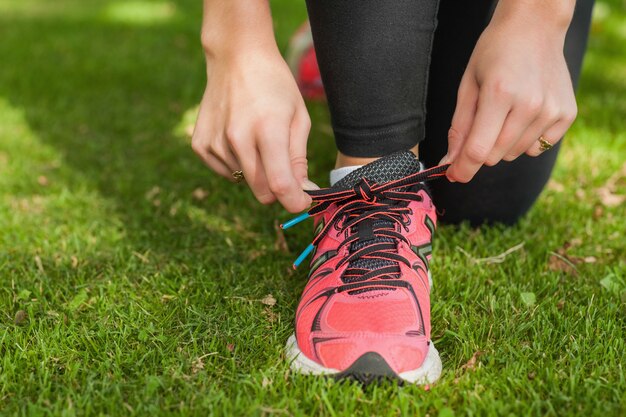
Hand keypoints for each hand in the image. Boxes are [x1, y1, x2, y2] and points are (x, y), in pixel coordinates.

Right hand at [192, 49, 314, 212]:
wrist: (236, 57)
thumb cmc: (275, 86)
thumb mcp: (298, 117)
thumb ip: (299, 159)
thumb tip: (302, 193)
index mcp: (267, 130)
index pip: (279, 185)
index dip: (295, 202)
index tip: (303, 202)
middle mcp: (237, 139)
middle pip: (262, 191)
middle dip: (277, 189)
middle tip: (284, 168)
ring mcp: (215, 142)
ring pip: (243, 181)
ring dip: (255, 170)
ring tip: (257, 136)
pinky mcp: (200, 144)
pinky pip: (225, 172)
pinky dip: (236, 163)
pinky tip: (239, 137)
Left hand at [444, 6, 576, 182]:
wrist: (534, 27)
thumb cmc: (495, 52)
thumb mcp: (468, 84)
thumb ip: (460, 127)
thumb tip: (450, 162)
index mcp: (499, 94)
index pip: (478, 150)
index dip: (462, 168)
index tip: (453, 175)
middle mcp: (529, 105)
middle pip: (495, 156)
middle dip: (480, 150)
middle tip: (481, 123)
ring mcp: (551, 111)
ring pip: (514, 154)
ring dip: (502, 143)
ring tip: (505, 111)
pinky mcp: (567, 114)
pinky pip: (537, 148)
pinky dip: (524, 139)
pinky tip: (524, 113)